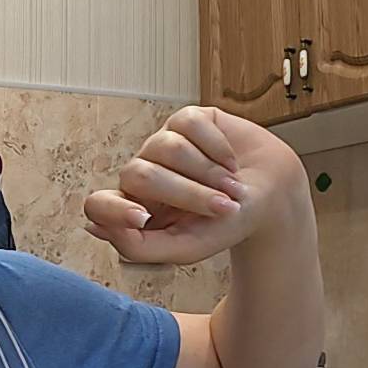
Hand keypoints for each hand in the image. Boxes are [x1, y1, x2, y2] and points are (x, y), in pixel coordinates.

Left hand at [84, 105, 310, 264]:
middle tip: (222, 208)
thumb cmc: (225, 225)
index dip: (112, 210)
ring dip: (209, 173)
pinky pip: (191, 126)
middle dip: (187, 194)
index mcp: (133, 208)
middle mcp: (141, 174)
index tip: (141, 218)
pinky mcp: (186, 120)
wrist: (272, 197)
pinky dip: (218, 148)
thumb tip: (95, 227)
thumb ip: (139, 247)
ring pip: (167, 148)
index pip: (98, 204)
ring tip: (232, 188)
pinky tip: (231, 162)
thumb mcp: (186, 247)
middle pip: (139, 175)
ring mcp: (161, 144)